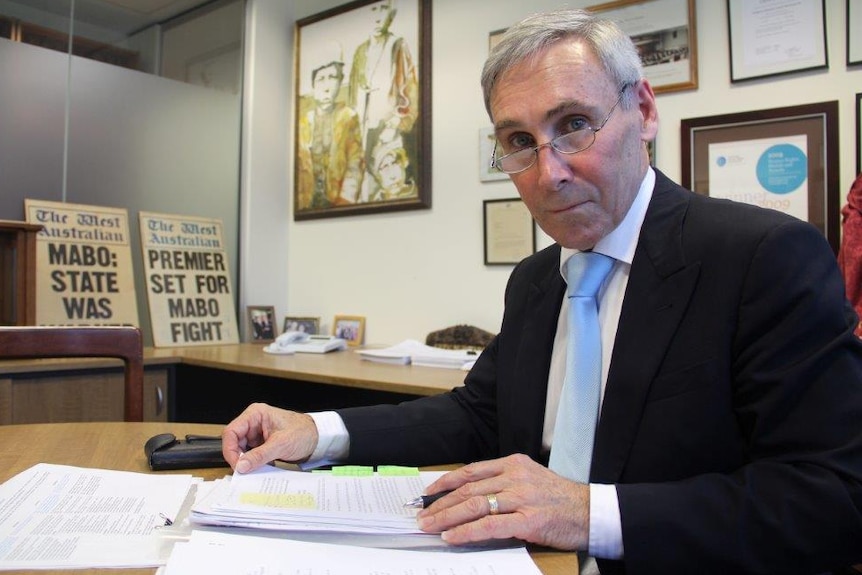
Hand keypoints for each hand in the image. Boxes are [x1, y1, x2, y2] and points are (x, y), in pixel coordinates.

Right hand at [221, 403, 318, 472]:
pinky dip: (253, 463)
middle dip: (238, 457)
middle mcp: (254, 422)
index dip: (230, 449)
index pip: (232, 431)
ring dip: (246, 462)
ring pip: (242, 450)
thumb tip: (241, 466)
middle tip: (243, 472)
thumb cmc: (303, 432)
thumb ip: (260, 455)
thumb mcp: (281, 444)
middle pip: (234, 442)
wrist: (318, 437)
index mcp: (256, 414)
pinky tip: (259, 469)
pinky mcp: (262, 443)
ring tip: (253, 471)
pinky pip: (251, 454)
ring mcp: (257, 433)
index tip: (236, 465)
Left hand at [416, 454, 588, 549]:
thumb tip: (470, 498)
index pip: (471, 471)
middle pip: (468, 489)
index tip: (428, 494)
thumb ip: (504, 484)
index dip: (446, 482)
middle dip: (440, 504)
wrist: (591, 512)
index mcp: (514, 464)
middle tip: (421, 516)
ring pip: (475, 505)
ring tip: (430, 527)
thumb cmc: (560, 500)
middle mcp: (515, 476)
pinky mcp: (529, 520)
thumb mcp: (531, 480)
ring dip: (447, 518)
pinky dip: (467, 531)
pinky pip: (490, 525)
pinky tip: (453, 536)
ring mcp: (522, 497)